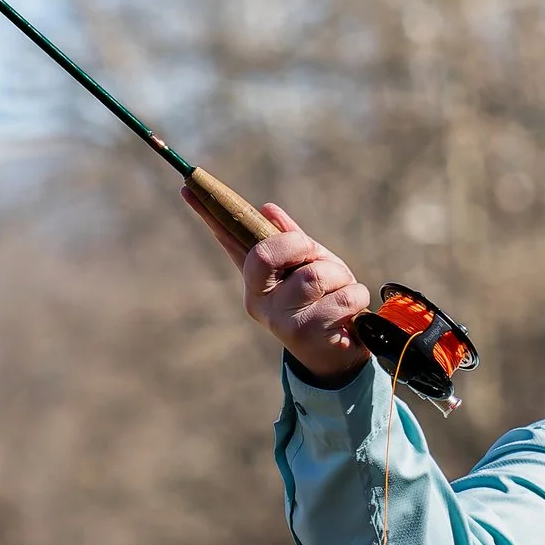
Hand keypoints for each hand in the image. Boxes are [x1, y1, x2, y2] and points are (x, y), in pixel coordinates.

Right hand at [185, 192, 372, 385]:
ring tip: (340, 293)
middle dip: (300, 245)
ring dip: (339, 277)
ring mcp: (280, 320)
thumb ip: (292, 242)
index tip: (188, 188)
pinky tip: (350, 313)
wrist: (339, 356)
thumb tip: (268, 209)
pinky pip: (342, 297)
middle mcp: (259, 300)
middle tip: (315, 256)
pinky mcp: (307, 335)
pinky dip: (356, 297)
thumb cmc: (324, 304)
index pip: (230, 241)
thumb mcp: (310, 267)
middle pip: (266, 253)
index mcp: (255, 280)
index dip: (210, 215)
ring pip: (314, 275)